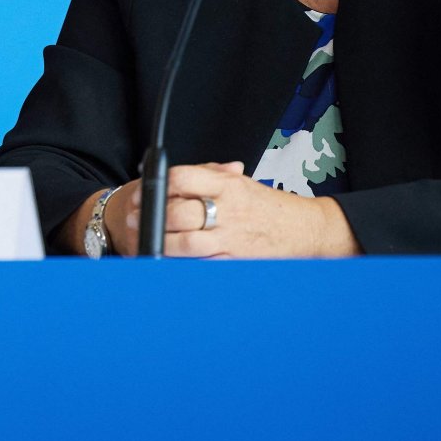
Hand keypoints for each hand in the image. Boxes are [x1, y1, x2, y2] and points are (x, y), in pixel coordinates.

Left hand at [125, 161, 358, 257]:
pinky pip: (203, 265)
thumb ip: (210, 175)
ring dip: (161, 244)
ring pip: (187, 243)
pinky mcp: (235, 260)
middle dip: (151, 217)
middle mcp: (228, 210)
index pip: (181, 178)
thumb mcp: (241, 182)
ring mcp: (232, 238)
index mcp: (227, 185)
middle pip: (178, 212)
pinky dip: (182, 264)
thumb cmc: (269, 206)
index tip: (142, 192)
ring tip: (146, 242)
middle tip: (134, 219)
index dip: (156, 185)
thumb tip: (173, 176)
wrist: (306, 229)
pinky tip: (168, 261)